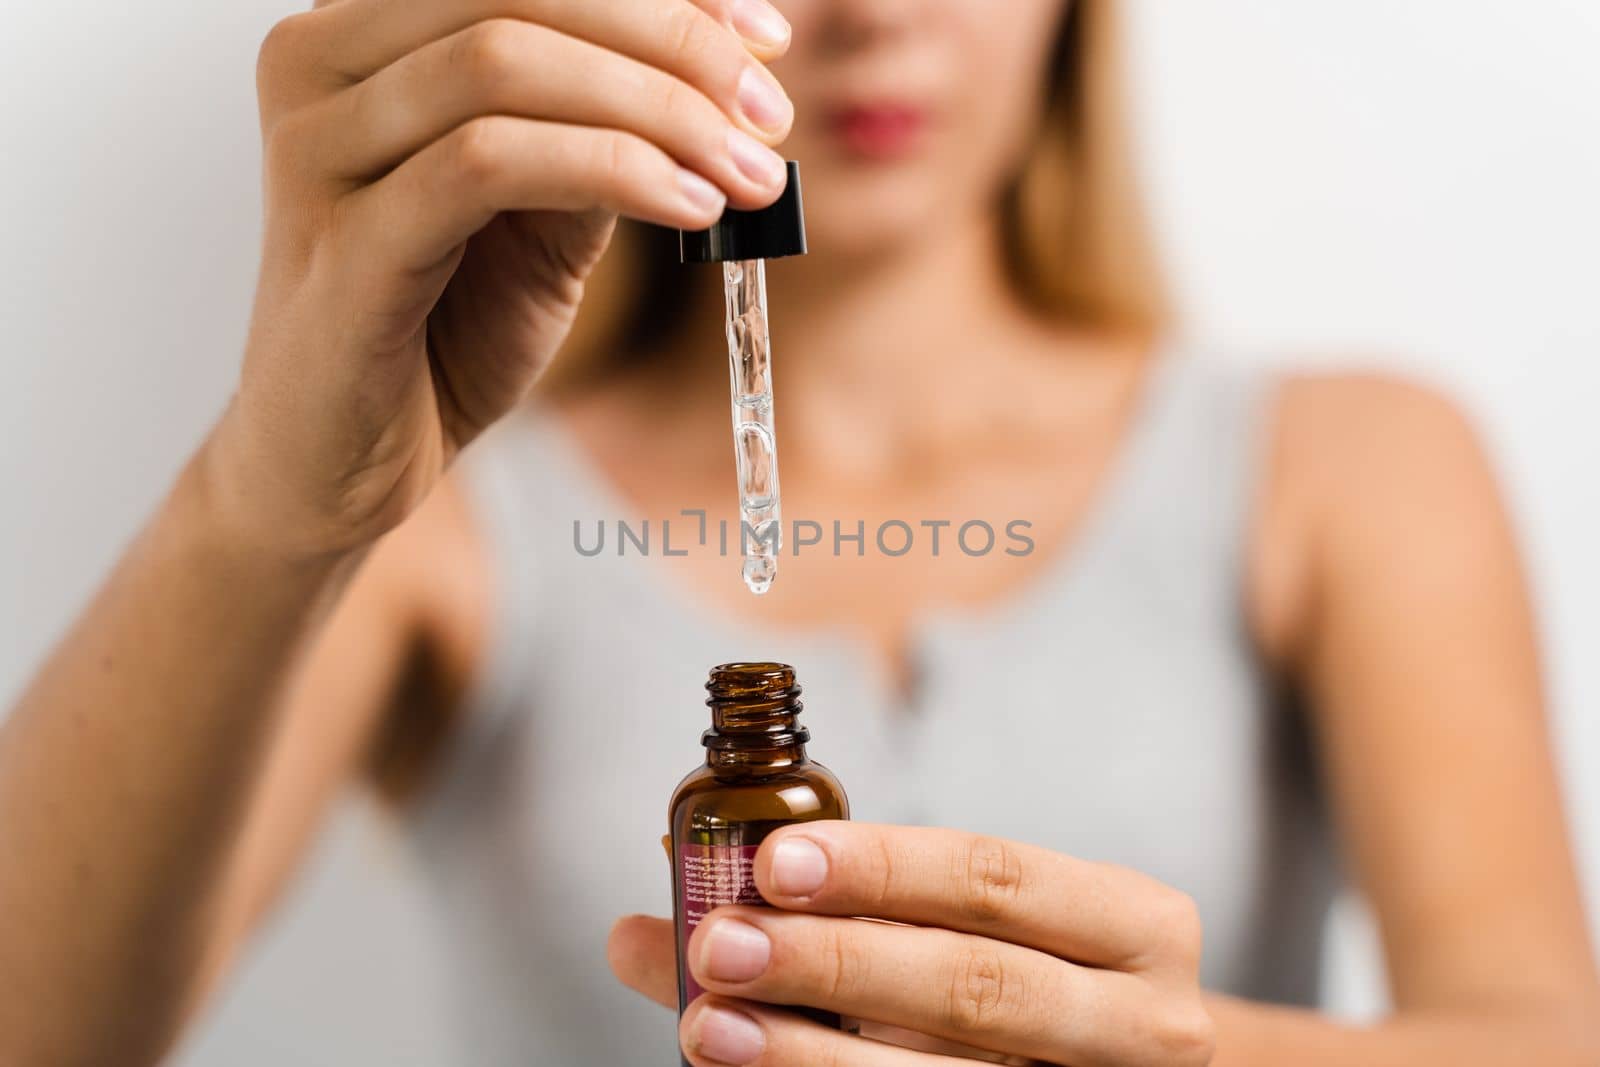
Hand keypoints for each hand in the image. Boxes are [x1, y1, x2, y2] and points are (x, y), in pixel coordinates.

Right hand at [205, 0, 794, 557]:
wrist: (339, 460)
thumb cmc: (434, 330)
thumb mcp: (537, 213)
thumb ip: (597, 131)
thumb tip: (724, 79)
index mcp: (361, 33)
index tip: (766, 36)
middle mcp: (317, 62)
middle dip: (672, 44)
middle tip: (767, 115)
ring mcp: (314, 149)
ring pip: (502, 64)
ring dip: (657, 112)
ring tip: (746, 176)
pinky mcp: (341, 242)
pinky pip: (487, 164)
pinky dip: (609, 171)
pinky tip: (688, 209)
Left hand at [610, 823, 1214, 1065]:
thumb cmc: (1035, 982)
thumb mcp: (972, 927)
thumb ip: (832, 914)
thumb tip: (640, 927)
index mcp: (1130, 921)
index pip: (997, 877)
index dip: (884, 868)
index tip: (772, 861)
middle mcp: (1145, 1018)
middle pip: (977, 987)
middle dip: (835, 964)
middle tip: (719, 945)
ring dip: (814, 1059)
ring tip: (709, 1028)